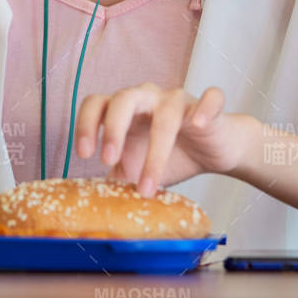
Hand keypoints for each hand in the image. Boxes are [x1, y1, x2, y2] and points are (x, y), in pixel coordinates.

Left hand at [73, 83, 252, 195]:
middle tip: (108, 160)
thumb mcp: (136, 169)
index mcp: (125, 110)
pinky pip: (210, 98)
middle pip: (124, 98)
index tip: (83, 154)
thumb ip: (115, 175)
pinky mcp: (208, 107)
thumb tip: (91, 199)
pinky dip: (205, 108)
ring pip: (166, 114)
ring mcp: (178, 100)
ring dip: (156, 151)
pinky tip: (197, 124)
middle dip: (113, 129)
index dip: (85, 124)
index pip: (97, 104)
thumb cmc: (171, 156)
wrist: (213, 151)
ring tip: (147, 186)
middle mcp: (147, 97)